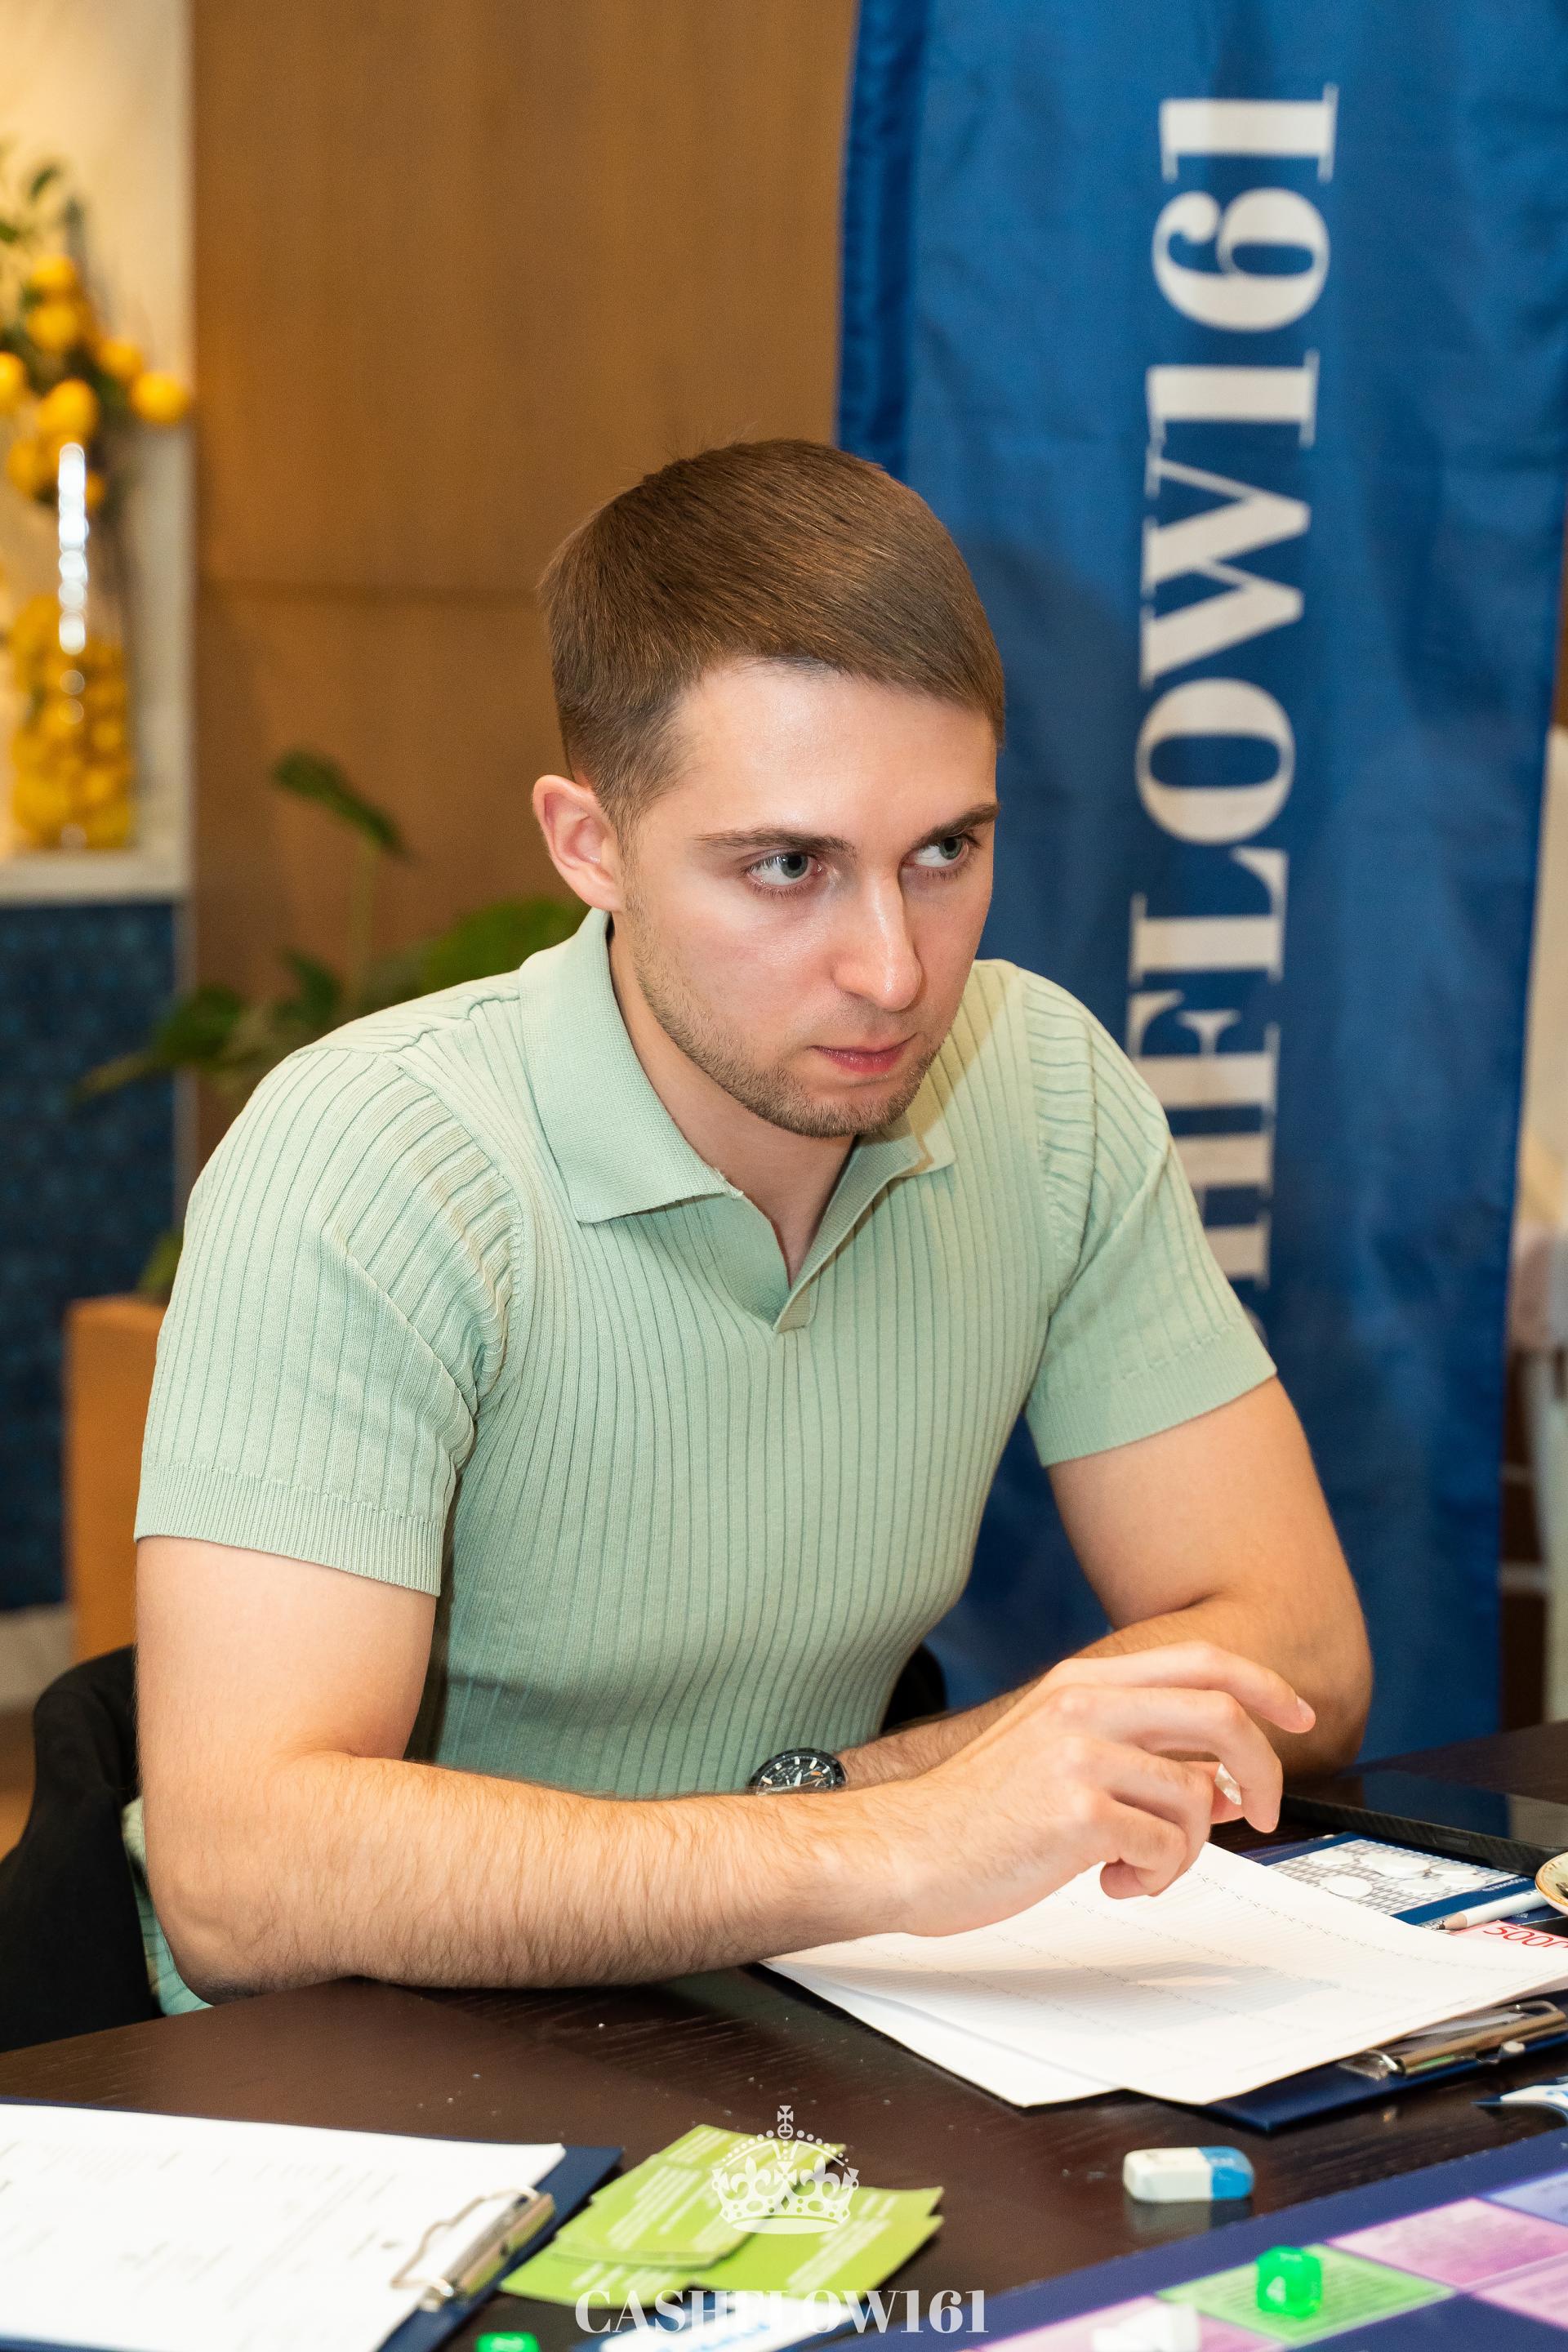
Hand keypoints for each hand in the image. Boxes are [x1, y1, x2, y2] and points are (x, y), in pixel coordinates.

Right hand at [866, 1642, 1313, 1936]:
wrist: (904, 1850)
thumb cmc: (978, 1813)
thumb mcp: (1053, 1750)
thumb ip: (1132, 1748)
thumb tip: (1222, 1779)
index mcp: (1081, 1682)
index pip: (1202, 1661)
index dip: (1265, 1687)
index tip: (1298, 1718)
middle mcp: (1084, 1705)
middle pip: (1222, 1715)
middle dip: (1263, 1771)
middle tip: (1259, 1816)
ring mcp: (1080, 1756)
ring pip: (1199, 1795)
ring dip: (1189, 1848)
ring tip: (1141, 1865)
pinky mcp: (1077, 1814)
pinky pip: (1166, 1848)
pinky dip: (1156, 1877)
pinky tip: (1112, 1881)